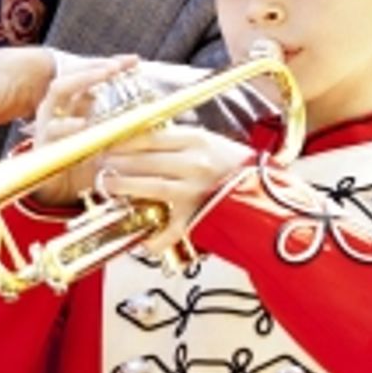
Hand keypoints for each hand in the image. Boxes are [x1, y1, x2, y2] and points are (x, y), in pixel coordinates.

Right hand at [27, 55, 141, 205]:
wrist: (59, 187)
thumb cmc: (83, 156)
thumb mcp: (104, 134)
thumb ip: (122, 118)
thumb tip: (153, 102)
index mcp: (72, 100)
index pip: (89, 73)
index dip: (112, 64)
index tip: (135, 60)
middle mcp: (59, 105)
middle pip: (74, 72)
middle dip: (93, 66)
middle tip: (116, 65)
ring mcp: (48, 119)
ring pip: (58, 91)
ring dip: (82, 80)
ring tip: (103, 75)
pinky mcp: (44, 140)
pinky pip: (54, 129)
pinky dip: (68, 125)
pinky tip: (83, 124)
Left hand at [90, 120, 249, 256]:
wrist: (271, 194)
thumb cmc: (240, 168)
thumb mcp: (211, 143)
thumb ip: (179, 141)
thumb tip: (144, 139)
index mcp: (197, 140)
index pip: (148, 136)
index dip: (122, 140)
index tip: (107, 143)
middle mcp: (195, 163)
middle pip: (144, 160)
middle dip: (116, 163)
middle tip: (100, 165)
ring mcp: (196, 191)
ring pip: (150, 187)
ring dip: (124, 187)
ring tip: (108, 186)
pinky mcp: (198, 218)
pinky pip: (169, 229)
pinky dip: (153, 236)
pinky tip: (140, 236)